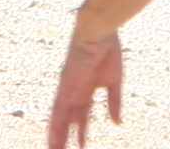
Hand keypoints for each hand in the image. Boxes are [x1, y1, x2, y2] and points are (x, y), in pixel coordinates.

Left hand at [49, 31, 123, 147]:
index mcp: (86, 90)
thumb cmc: (108, 49)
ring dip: (57, 138)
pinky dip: (54, 127)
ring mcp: (68, 91)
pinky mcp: (64, 88)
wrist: (98, 32)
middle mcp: (74, 92)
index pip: (81, 116)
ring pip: (59, 120)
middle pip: (68, 121)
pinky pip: (56, 112)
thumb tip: (118, 124)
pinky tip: (52, 141)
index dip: (80, 131)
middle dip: (66, 138)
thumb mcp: (114, 81)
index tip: (81, 144)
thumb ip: (114, 103)